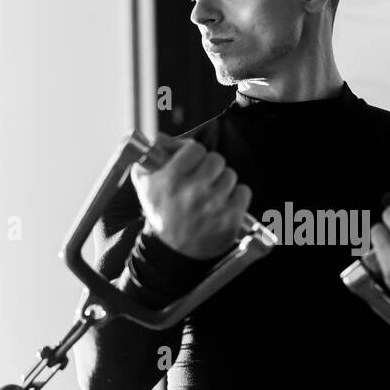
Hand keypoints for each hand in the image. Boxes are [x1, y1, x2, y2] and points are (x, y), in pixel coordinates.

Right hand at [129, 133, 252, 258]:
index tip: (190, 163)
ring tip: (210, 195)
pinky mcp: (230, 218)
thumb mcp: (145, 182)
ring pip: (230, 175)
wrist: (172, 250)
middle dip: (209, 167)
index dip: (193, 154)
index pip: (195, 148)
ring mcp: (214, 206)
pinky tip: (222, 205)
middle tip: (201, 179)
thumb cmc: (161, 211)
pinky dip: (236, 196)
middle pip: (216, 160)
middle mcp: (193, 192)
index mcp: (171, 179)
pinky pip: (243, 192)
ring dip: (222, 182)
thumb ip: (152, 154)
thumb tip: (163, 138)